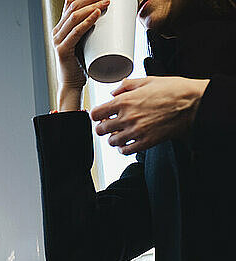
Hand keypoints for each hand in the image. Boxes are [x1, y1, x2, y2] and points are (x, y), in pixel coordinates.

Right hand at [53, 0, 108, 110]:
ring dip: (92, 6)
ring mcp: (58, 41)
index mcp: (61, 28)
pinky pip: (76, 32)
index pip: (71, 5)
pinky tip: (96, 14)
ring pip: (74, 17)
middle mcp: (57, 32)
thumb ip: (90, 32)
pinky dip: (87, 22)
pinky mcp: (63, 50)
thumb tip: (110, 21)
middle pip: (73, 7)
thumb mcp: (84, 44)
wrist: (71, 85)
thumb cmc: (80, 66)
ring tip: (107, 2)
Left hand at [90, 77, 209, 154]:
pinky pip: (126, 151)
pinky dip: (123, 148)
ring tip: (119, 133)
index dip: (96, 115)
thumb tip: (113, 93)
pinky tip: (127, 143)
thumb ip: (126, 86)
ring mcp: (136, 131)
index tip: (100, 115)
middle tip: (109, 125)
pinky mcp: (146, 142)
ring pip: (112, 142)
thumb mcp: (147, 80)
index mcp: (124, 101)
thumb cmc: (173, 90)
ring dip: (113, 138)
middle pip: (100, 130)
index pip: (95, 114)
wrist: (193, 103)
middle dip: (103, 127)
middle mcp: (127, 118)